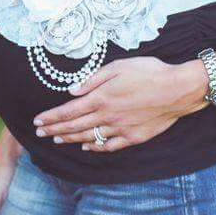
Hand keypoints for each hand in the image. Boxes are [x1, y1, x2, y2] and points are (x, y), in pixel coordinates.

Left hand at [33, 56, 208, 151]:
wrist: (178, 89)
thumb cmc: (149, 72)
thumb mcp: (119, 66)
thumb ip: (93, 79)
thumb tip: (72, 90)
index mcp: (102, 97)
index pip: (69, 111)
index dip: (51, 117)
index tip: (37, 121)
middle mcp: (108, 116)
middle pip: (75, 126)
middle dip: (54, 130)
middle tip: (39, 133)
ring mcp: (121, 129)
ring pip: (90, 138)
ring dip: (71, 139)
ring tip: (57, 140)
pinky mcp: (134, 136)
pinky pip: (110, 146)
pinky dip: (96, 148)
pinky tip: (88, 148)